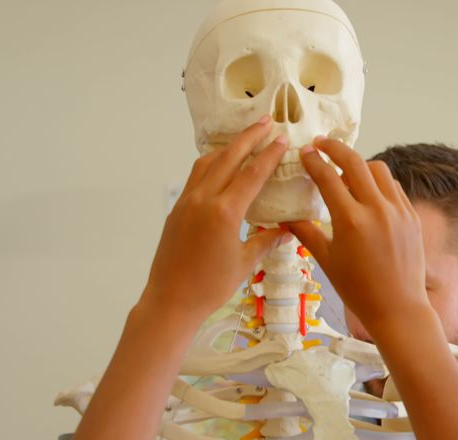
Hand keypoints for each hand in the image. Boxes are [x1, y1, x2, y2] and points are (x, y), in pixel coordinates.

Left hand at [140, 117, 287, 320]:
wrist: (170, 301)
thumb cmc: (211, 287)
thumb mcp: (244, 263)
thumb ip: (266, 241)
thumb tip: (287, 230)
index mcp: (225, 212)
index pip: (252, 174)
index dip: (269, 154)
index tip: (282, 138)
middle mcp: (203, 199)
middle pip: (228, 158)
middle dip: (248, 137)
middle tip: (266, 121)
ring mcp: (186, 202)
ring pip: (207, 163)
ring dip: (227, 147)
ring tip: (244, 138)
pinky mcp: (177, 209)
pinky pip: (196, 177)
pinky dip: (211, 163)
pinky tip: (220, 165)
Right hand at [286, 137, 429, 334]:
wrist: (398, 307)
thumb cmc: (358, 289)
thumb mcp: (326, 260)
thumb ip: (306, 233)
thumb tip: (285, 217)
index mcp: (350, 221)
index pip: (328, 177)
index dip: (313, 161)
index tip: (305, 152)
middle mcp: (376, 210)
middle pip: (354, 162)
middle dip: (335, 148)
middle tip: (321, 144)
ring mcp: (398, 211)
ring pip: (378, 170)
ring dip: (360, 164)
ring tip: (346, 170)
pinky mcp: (412, 216)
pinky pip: (394, 187)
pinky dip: (379, 182)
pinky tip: (368, 190)